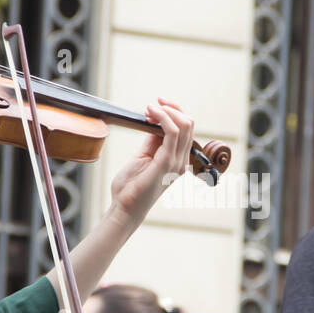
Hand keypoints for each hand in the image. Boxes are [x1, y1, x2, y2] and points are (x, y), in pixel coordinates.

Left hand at [107, 99, 195, 226]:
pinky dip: (162, 118)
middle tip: (153, 105)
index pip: (186, 129)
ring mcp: (175, 162)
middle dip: (172, 108)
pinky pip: (172, 133)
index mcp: (177, 159)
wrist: (125, 207)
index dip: (174, 112)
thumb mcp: (143, 157)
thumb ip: (152, 141)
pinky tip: (150, 115)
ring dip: (166, 111)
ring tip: (150, 109)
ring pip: (184, 125)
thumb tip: (155, 123)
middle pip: (189, 124)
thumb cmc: (131, 186)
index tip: (156, 106)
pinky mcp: (165, 162)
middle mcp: (181, 160)